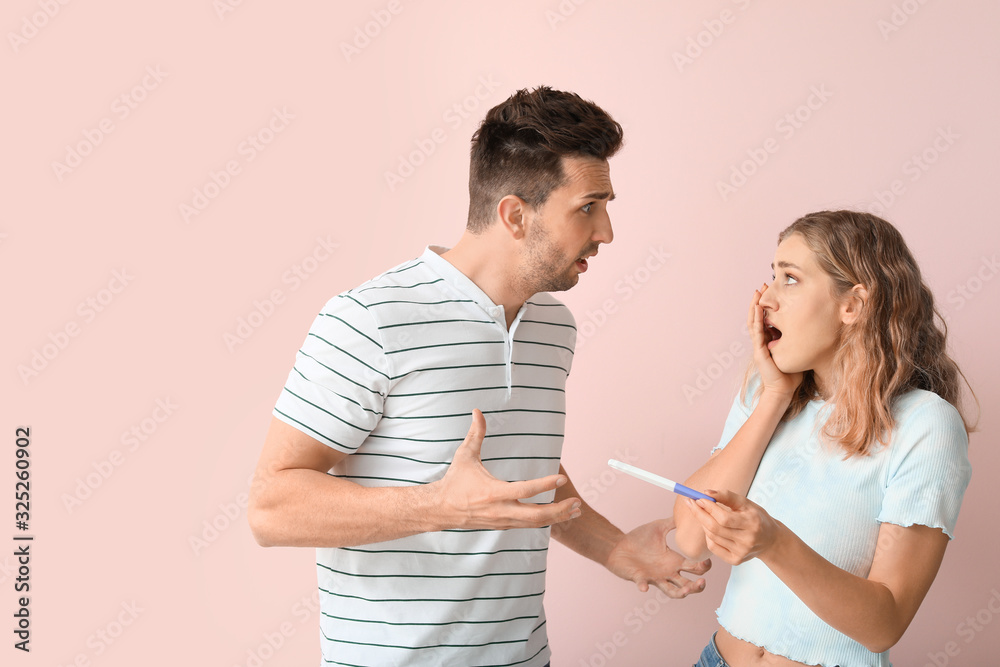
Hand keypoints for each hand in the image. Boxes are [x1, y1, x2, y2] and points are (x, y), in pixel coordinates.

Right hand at [430, 410, 581, 529]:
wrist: (441, 509)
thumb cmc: (455, 480)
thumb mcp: (465, 455)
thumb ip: (475, 433)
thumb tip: (477, 410)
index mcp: (494, 492)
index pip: (526, 490)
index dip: (546, 484)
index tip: (563, 478)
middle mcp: (501, 510)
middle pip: (537, 515)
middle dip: (560, 510)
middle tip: (577, 502)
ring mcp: (503, 521)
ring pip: (535, 524)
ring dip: (556, 517)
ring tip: (575, 510)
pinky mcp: (503, 526)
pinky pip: (528, 526)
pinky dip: (544, 521)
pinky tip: (557, 515)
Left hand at [605, 517, 711, 597]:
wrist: (618, 545)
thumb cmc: (638, 538)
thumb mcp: (658, 527)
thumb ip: (672, 522)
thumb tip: (687, 511)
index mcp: (674, 560)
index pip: (695, 569)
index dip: (703, 567)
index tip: (706, 562)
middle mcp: (668, 572)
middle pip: (688, 585)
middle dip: (696, 586)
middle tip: (701, 582)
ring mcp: (655, 577)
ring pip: (673, 592)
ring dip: (680, 593)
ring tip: (685, 589)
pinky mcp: (640, 578)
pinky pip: (643, 585)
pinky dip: (643, 586)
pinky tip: (644, 586)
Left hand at [686, 489, 783, 565]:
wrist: (770, 540)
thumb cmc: (756, 517)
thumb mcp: (746, 503)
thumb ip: (726, 496)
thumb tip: (705, 492)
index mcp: (752, 523)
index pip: (724, 518)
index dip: (708, 508)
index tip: (698, 498)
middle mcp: (747, 540)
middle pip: (714, 528)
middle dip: (699, 514)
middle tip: (691, 503)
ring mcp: (741, 553)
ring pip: (711, 537)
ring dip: (704, 523)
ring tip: (705, 514)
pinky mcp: (736, 560)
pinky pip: (713, 547)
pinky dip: (708, 536)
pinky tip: (712, 528)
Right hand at [748, 283, 802, 398]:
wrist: (784, 390)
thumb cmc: (791, 375)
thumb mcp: (798, 352)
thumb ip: (801, 341)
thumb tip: (817, 328)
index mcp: (769, 341)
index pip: (765, 319)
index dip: (767, 306)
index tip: (770, 292)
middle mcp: (762, 341)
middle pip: (757, 317)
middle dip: (759, 301)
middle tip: (762, 286)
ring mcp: (759, 346)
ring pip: (753, 322)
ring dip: (754, 306)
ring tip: (757, 293)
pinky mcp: (759, 351)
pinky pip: (756, 331)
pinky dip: (757, 318)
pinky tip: (758, 308)